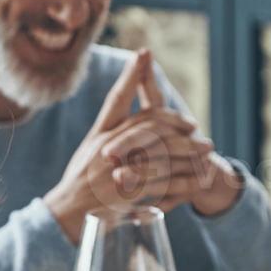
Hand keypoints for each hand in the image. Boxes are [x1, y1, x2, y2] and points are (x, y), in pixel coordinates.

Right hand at [44, 50, 242, 241]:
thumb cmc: (74, 188)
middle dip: (174, 121)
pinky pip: (163, 183)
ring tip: (208, 148)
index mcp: (97, 137)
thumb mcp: (87, 156)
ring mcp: (115, 168)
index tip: (144, 53)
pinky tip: (199, 179)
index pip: (116, 100)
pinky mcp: (126, 192)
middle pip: (147, 124)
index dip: (130, 75)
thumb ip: (107, 140)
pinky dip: (184, 180)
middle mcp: (105, 148)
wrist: (63, 217)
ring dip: (188, 148)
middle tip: (193, 124)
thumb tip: (130, 126)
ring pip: (160, 151)